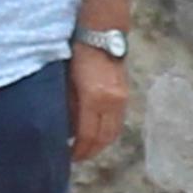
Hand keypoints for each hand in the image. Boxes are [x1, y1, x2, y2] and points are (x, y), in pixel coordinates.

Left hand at [68, 42, 129, 163]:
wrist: (102, 35)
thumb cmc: (77, 54)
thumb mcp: (66, 81)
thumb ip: (68, 106)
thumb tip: (66, 128)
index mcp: (94, 98)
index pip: (88, 134)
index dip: (79, 150)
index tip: (69, 157)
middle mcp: (112, 101)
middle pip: (104, 138)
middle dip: (91, 151)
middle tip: (77, 157)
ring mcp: (122, 99)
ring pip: (114, 131)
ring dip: (101, 144)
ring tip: (87, 149)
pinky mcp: (126, 95)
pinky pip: (118, 121)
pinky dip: (108, 131)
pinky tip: (97, 133)